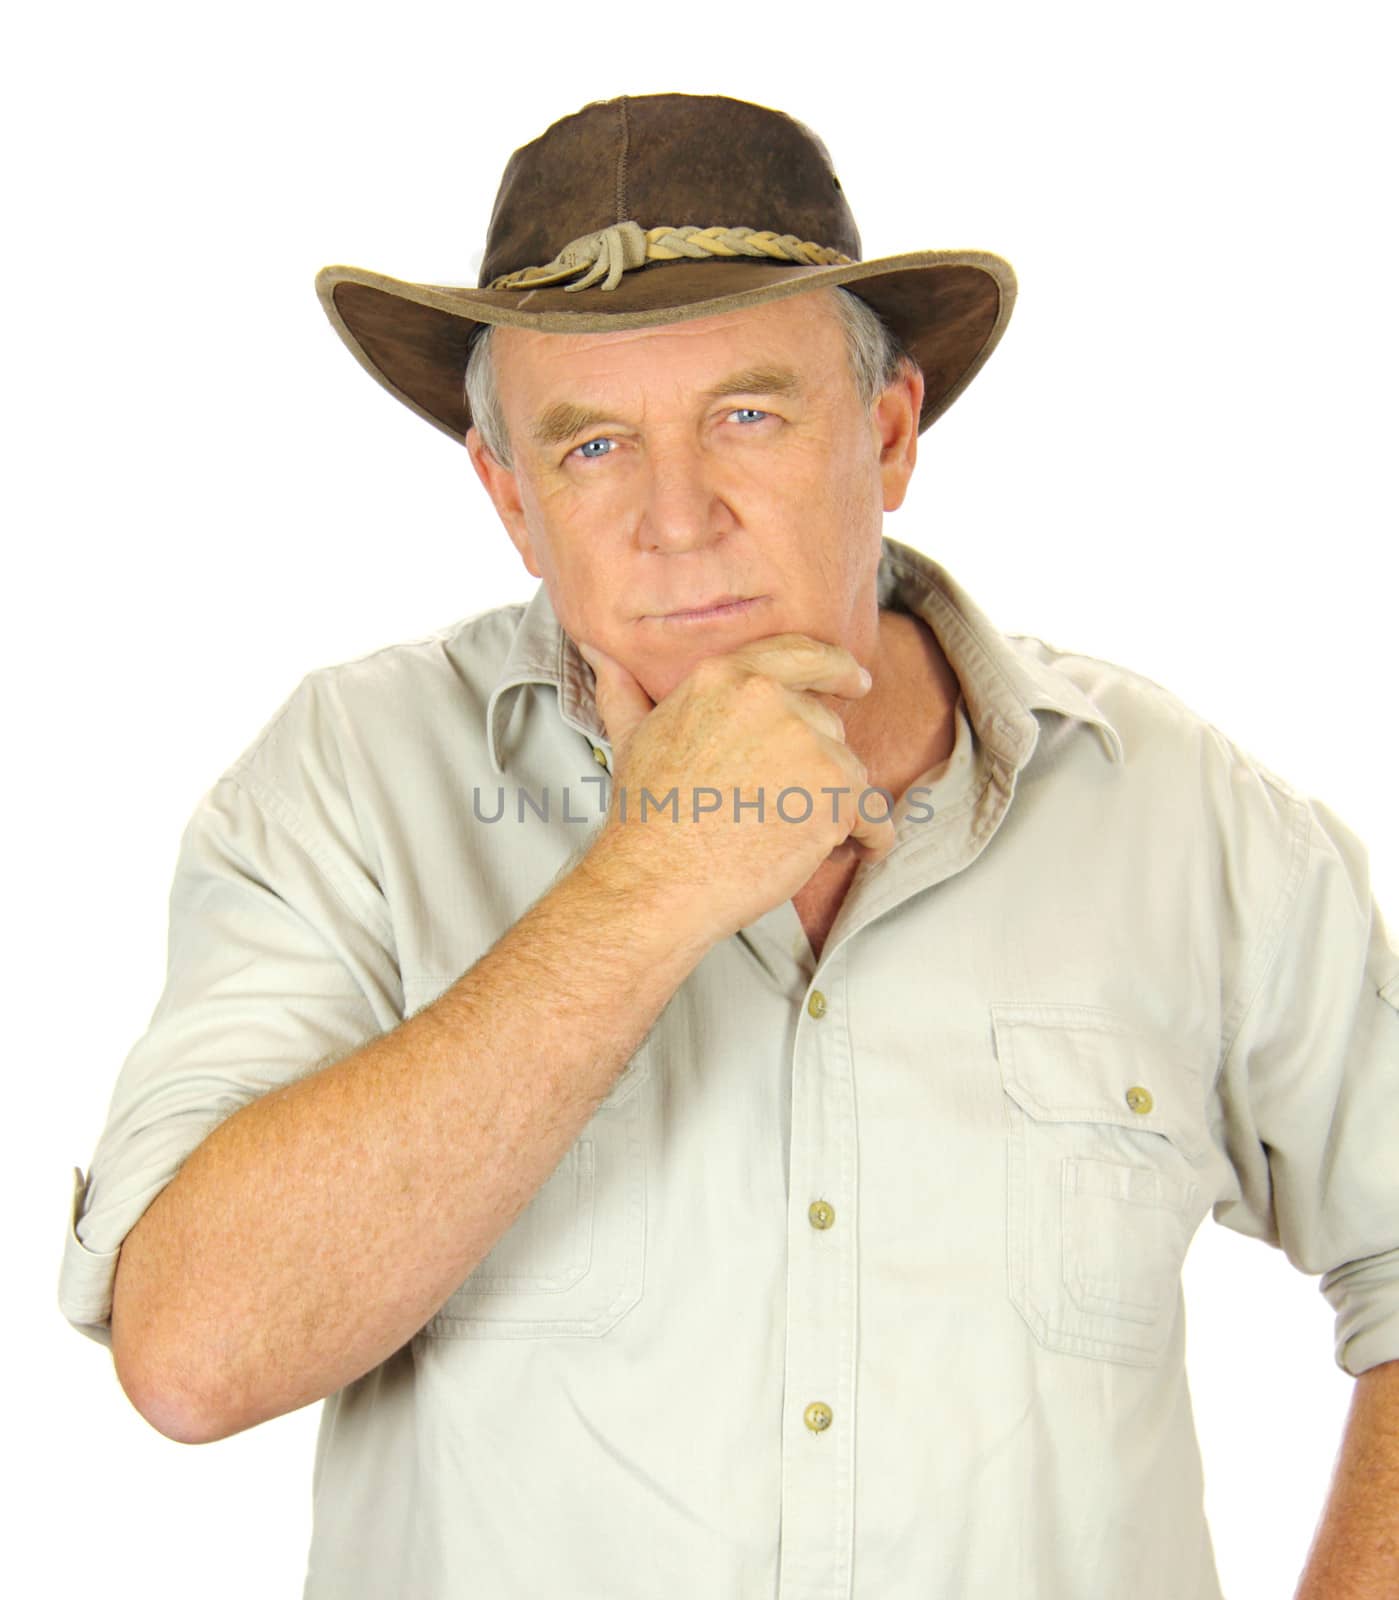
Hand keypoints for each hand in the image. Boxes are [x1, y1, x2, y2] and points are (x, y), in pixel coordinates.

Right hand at [576, 634, 894, 942]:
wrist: (660, 879)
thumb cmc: (645, 817)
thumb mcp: (629, 737)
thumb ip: (625, 690)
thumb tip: (601, 654)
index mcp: (727, 676)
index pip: (801, 654)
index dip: (834, 666)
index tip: (854, 679)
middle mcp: (772, 699)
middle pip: (824, 725)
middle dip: (813, 765)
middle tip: (777, 807)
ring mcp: (808, 744)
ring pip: (848, 770)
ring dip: (833, 804)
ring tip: (791, 836)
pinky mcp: (836, 794)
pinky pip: (873, 815)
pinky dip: (870, 837)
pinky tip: (852, 850)